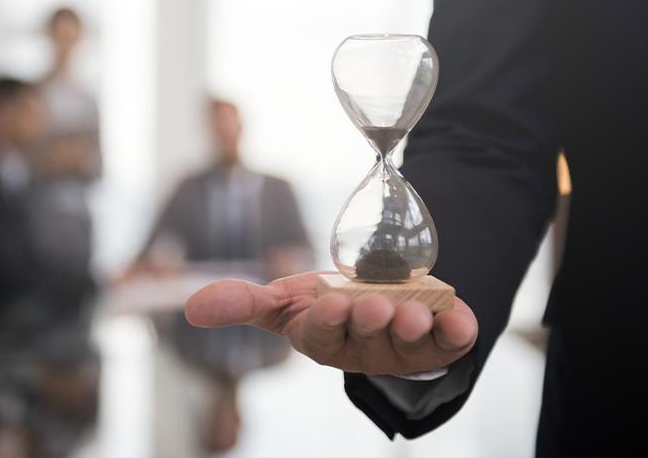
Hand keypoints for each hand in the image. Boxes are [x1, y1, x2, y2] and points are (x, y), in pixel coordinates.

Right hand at [185, 272, 476, 375]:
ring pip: (409, 343)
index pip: (323, 333)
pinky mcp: (440, 342)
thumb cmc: (325, 304)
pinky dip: (458, 329)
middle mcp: (364, 349)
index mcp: (324, 340)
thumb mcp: (283, 300)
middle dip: (370, 321)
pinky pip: (453, 341)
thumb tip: (189, 309)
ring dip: (412, 327)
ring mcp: (404, 347)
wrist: (379, 298)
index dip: (329, 320)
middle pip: (367, 338)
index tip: (332, 301)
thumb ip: (241, 303)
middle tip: (373, 305)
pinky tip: (458, 316)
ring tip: (413, 310)